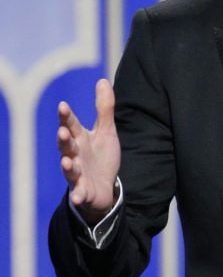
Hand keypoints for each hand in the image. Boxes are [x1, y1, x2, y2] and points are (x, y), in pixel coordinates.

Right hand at [57, 78, 120, 223]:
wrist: (103, 188)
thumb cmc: (101, 157)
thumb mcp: (106, 131)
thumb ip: (104, 108)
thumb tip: (102, 80)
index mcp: (79, 139)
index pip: (71, 125)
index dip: (66, 117)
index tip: (63, 106)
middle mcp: (74, 155)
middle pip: (67, 146)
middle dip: (64, 140)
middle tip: (63, 132)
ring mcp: (77, 174)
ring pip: (70, 169)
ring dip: (68, 166)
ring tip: (67, 162)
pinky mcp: (83, 191)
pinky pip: (79, 193)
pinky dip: (78, 195)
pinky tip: (78, 196)